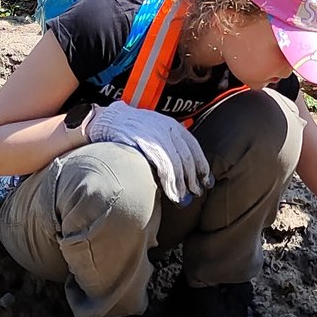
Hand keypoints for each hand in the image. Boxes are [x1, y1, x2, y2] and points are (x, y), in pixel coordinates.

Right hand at [84, 101, 210, 204]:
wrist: (110, 119)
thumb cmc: (131, 129)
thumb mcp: (153, 131)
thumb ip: (166, 145)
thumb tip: (179, 169)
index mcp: (173, 126)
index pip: (193, 147)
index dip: (201, 165)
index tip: (205, 179)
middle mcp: (169, 128)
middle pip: (188, 157)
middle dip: (194, 177)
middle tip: (197, 192)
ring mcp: (158, 135)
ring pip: (178, 163)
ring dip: (182, 183)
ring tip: (183, 197)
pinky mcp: (147, 143)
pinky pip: (164, 166)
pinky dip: (171, 182)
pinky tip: (172, 194)